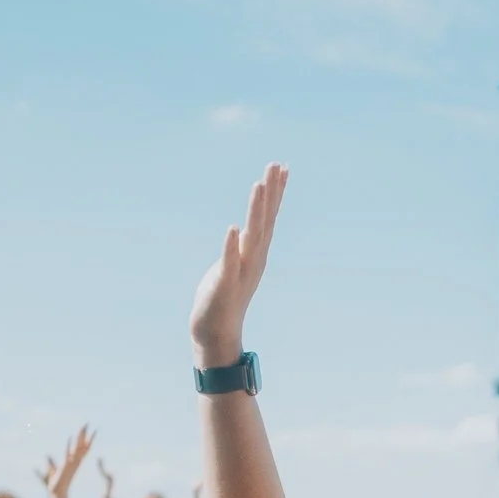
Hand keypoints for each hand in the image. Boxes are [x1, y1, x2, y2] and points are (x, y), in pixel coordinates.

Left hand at [40, 426, 93, 497]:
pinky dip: (68, 446)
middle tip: (87, 423)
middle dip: (84, 434)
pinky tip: (69, 438)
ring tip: (82, 427)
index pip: (83, 449)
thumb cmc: (54, 484)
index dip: (87, 440)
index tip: (92, 431)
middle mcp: (75, 462)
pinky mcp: (65, 466)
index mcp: (74, 462)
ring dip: (79, 437)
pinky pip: (67, 454)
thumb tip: (47, 456)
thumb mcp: (51, 470)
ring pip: (77, 448)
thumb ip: (50, 463)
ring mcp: (71, 464)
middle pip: (82, 445)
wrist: (56, 494)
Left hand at [190, 163, 286, 360]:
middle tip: (276, 165)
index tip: (282, 168)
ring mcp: (241, 271)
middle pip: (265, 220)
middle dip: (271, 193)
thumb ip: (240, 247)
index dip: (276, 193)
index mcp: (256, 253)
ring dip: (256, 211)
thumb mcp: (234, 265)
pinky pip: (229, 263)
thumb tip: (242, 229)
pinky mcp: (225, 285)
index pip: (268, 217)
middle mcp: (253, 259)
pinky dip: (231, 246)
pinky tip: (233, 229)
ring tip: (258, 185)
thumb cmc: (222, 298)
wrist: (216, 333)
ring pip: (252, 236)